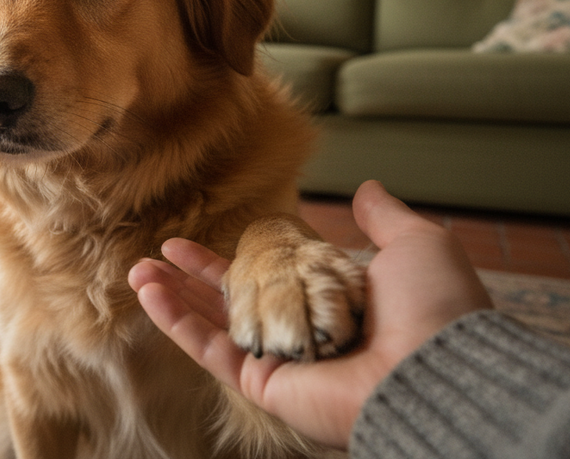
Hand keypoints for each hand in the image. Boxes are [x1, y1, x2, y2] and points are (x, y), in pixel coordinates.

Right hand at [128, 180, 492, 448]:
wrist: (433, 369)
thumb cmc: (432, 309)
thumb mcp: (414, 244)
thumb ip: (384, 217)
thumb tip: (367, 188)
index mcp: (332, 299)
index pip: (269, 274)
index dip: (229, 256)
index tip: (193, 240)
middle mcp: (302, 329)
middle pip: (232, 300)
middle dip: (189, 278)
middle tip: (154, 255)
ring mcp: (280, 357)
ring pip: (212, 324)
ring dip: (171, 297)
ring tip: (135, 271)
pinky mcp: (262, 382)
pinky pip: (209, 349)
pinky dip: (174, 321)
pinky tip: (146, 292)